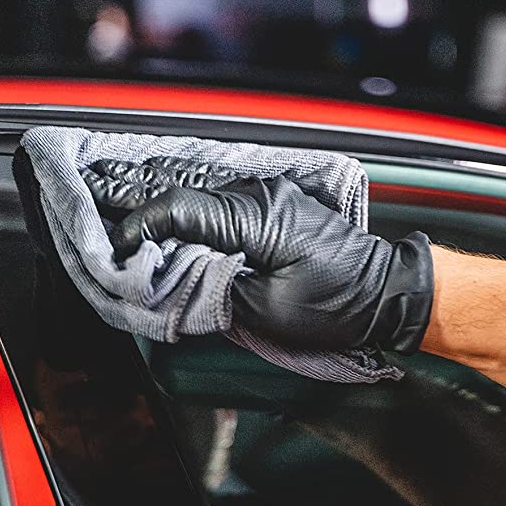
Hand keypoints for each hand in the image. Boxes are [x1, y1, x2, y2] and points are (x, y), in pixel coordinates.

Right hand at [107, 176, 433, 352]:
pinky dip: (198, 220)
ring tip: (144, 233)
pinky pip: (225, 207)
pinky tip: (185, 234)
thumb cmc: (338, 305)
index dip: (140, 229)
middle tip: (120, 235)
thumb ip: (215, 289)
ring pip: (203, 200)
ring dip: (172, 218)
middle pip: (187, 199)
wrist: (387, 292)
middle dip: (148, 218)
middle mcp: (262, 194)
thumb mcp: (269, 310)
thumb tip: (177, 277)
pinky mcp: (278, 206)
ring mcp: (272, 196)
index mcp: (257, 216)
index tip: (118, 251)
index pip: (179, 210)